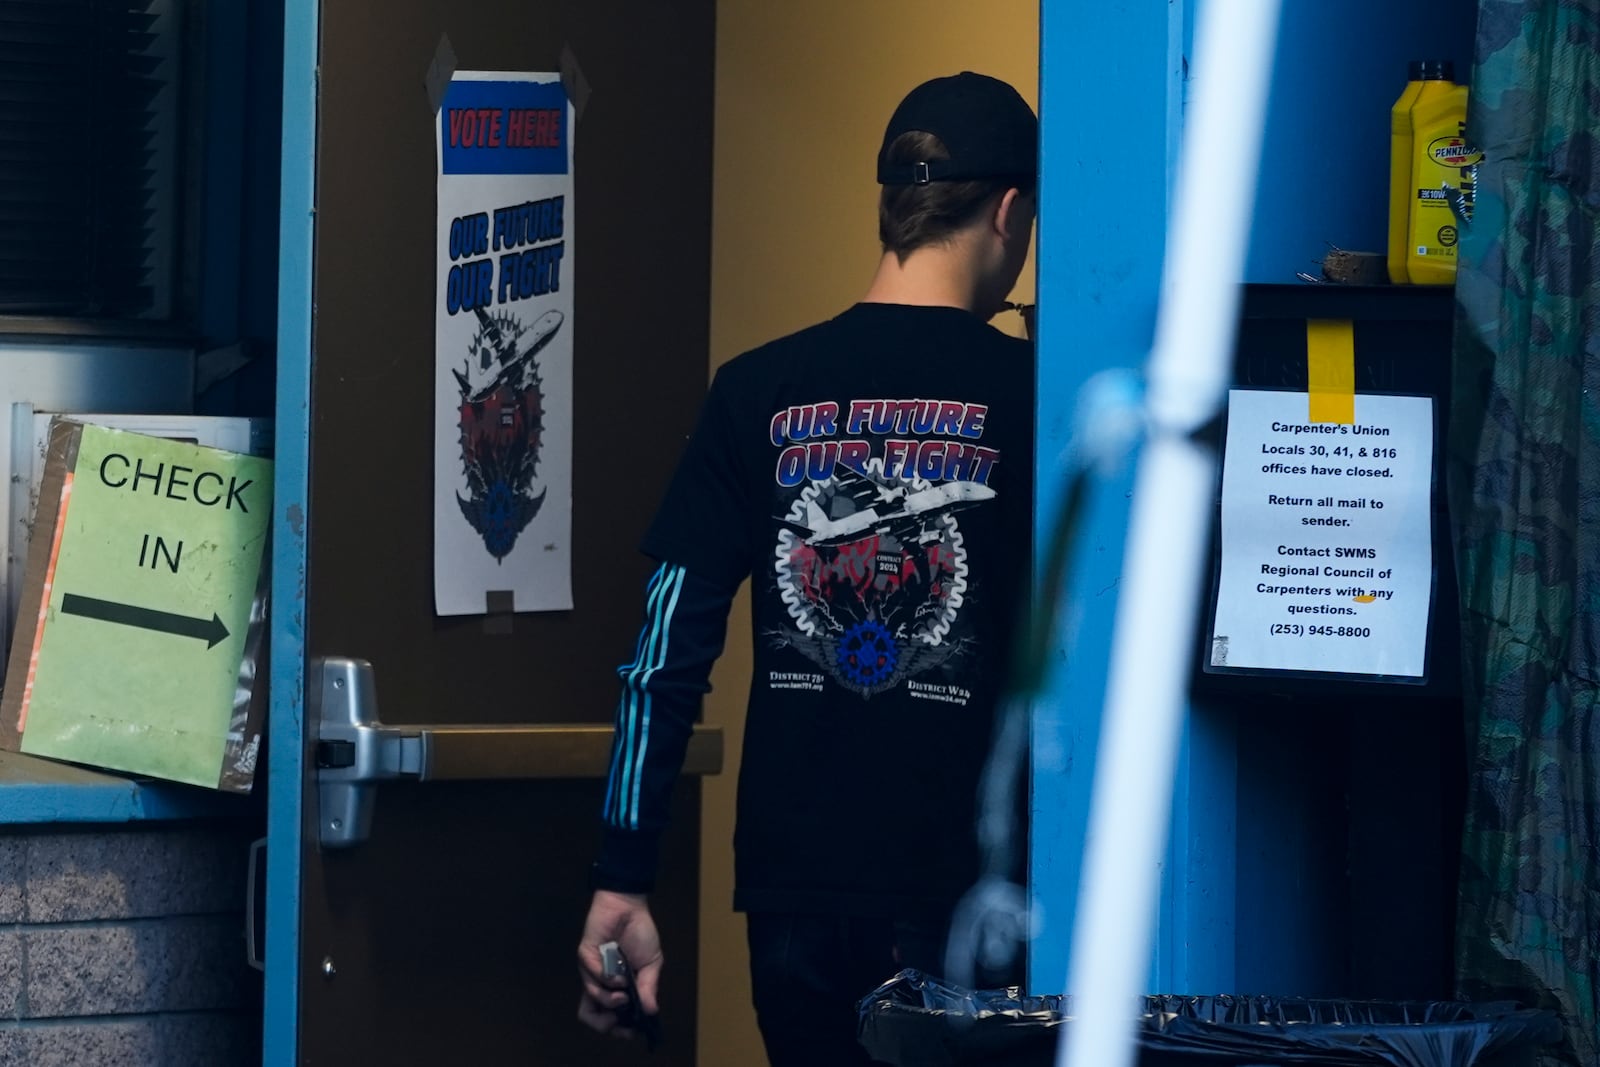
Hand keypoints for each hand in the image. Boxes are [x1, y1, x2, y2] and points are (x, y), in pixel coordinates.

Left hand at [576, 889, 661, 1035]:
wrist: (629, 907)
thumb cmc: (640, 934)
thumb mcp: (652, 963)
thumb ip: (649, 987)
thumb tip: (652, 1011)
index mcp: (615, 988)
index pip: (608, 1017)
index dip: (617, 1029)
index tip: (631, 1031)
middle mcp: (600, 983)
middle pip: (590, 1015)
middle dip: (604, 1024)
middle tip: (618, 1019)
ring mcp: (591, 971)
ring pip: (591, 999)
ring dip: (609, 999)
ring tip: (623, 993)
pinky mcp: (585, 956)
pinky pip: (592, 976)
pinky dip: (608, 979)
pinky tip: (620, 974)